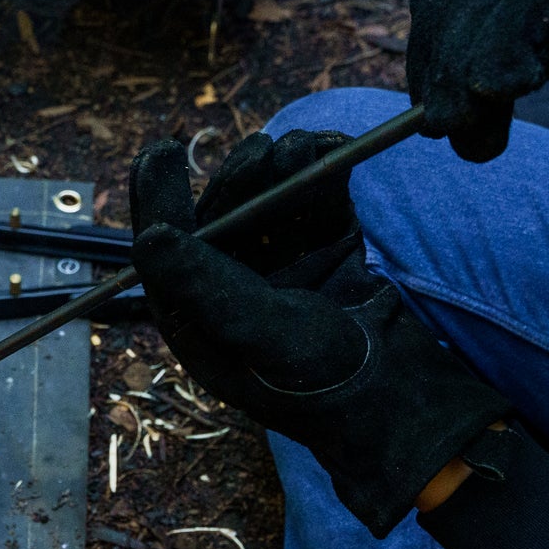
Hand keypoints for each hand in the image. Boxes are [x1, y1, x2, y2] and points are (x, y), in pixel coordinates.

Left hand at [131, 137, 509, 537]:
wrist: (400, 398)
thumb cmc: (318, 382)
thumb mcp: (255, 332)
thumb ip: (205, 284)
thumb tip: (148, 238)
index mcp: (198, 317)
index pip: (166, 249)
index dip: (159, 199)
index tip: (159, 151)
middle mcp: (233, 290)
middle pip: (223, 215)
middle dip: (244, 180)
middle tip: (265, 152)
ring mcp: (282, 268)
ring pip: (270, 202)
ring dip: (285, 172)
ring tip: (305, 151)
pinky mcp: (327, 251)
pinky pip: (316, 202)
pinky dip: (324, 175)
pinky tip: (334, 151)